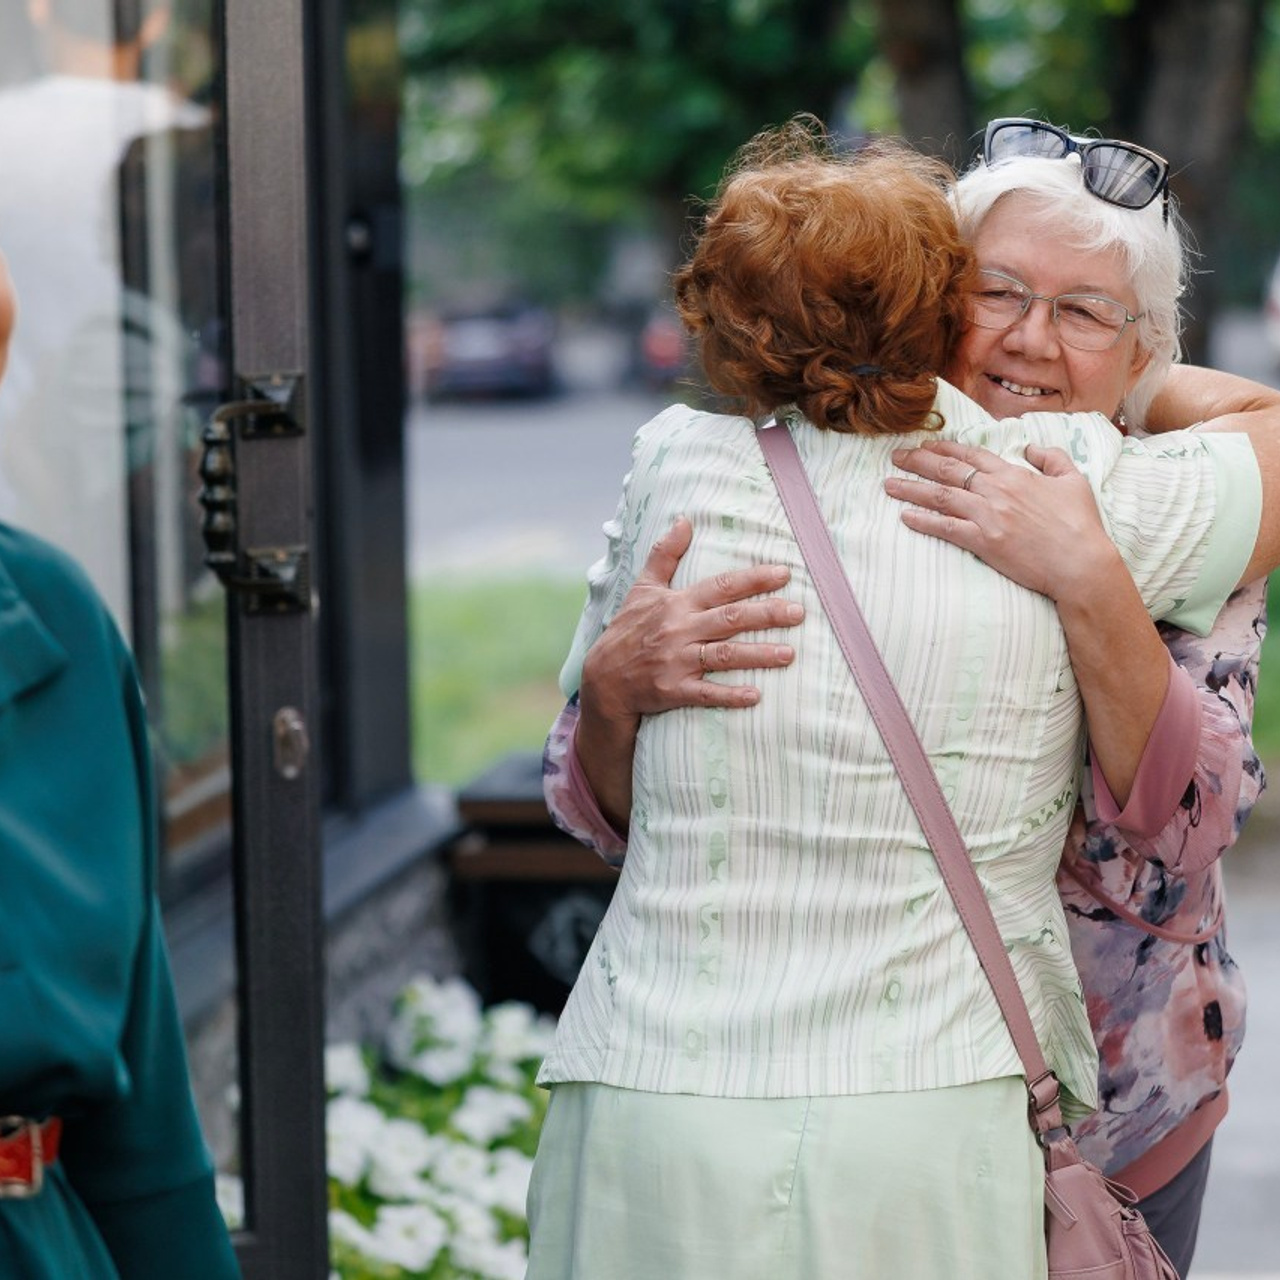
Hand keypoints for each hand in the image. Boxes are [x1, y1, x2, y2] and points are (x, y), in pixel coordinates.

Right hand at [581, 516, 803, 725]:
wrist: (602, 680)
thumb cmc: (627, 631)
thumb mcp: (642, 588)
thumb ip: (665, 554)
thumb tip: (684, 519)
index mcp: (676, 603)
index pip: (721, 586)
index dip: (753, 579)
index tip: (784, 574)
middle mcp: (679, 630)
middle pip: (729, 619)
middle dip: (766, 614)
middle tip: (799, 612)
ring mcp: (676, 662)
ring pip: (724, 656)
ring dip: (758, 655)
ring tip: (789, 654)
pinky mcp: (673, 691)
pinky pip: (706, 694)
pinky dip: (730, 695)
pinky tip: (756, 696)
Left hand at [882, 440, 1118, 600]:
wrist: (1080, 563)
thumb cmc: (1080, 525)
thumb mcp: (1073, 480)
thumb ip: (1051, 458)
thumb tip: (1029, 447)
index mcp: (1014, 475)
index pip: (972, 456)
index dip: (946, 448)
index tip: (925, 444)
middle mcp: (996, 491)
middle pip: (949, 470)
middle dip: (918, 461)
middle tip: (895, 456)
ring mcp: (988, 516)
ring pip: (941, 496)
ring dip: (911, 488)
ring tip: (889, 484)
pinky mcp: (984, 541)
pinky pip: (946, 528)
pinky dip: (923, 521)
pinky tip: (905, 517)